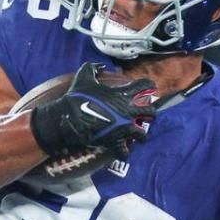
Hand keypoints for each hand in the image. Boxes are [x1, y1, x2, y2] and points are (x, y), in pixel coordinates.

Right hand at [29, 64, 156, 157]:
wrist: (68, 118)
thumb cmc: (77, 96)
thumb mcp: (84, 76)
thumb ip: (93, 68)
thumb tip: (101, 66)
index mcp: (123, 95)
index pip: (145, 86)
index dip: (148, 85)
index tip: (149, 87)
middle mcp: (128, 112)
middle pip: (150, 113)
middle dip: (150, 113)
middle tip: (146, 114)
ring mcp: (123, 129)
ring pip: (142, 135)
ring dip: (140, 135)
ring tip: (137, 136)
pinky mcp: (115, 143)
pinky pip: (124, 152)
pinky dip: (124, 153)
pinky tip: (122, 152)